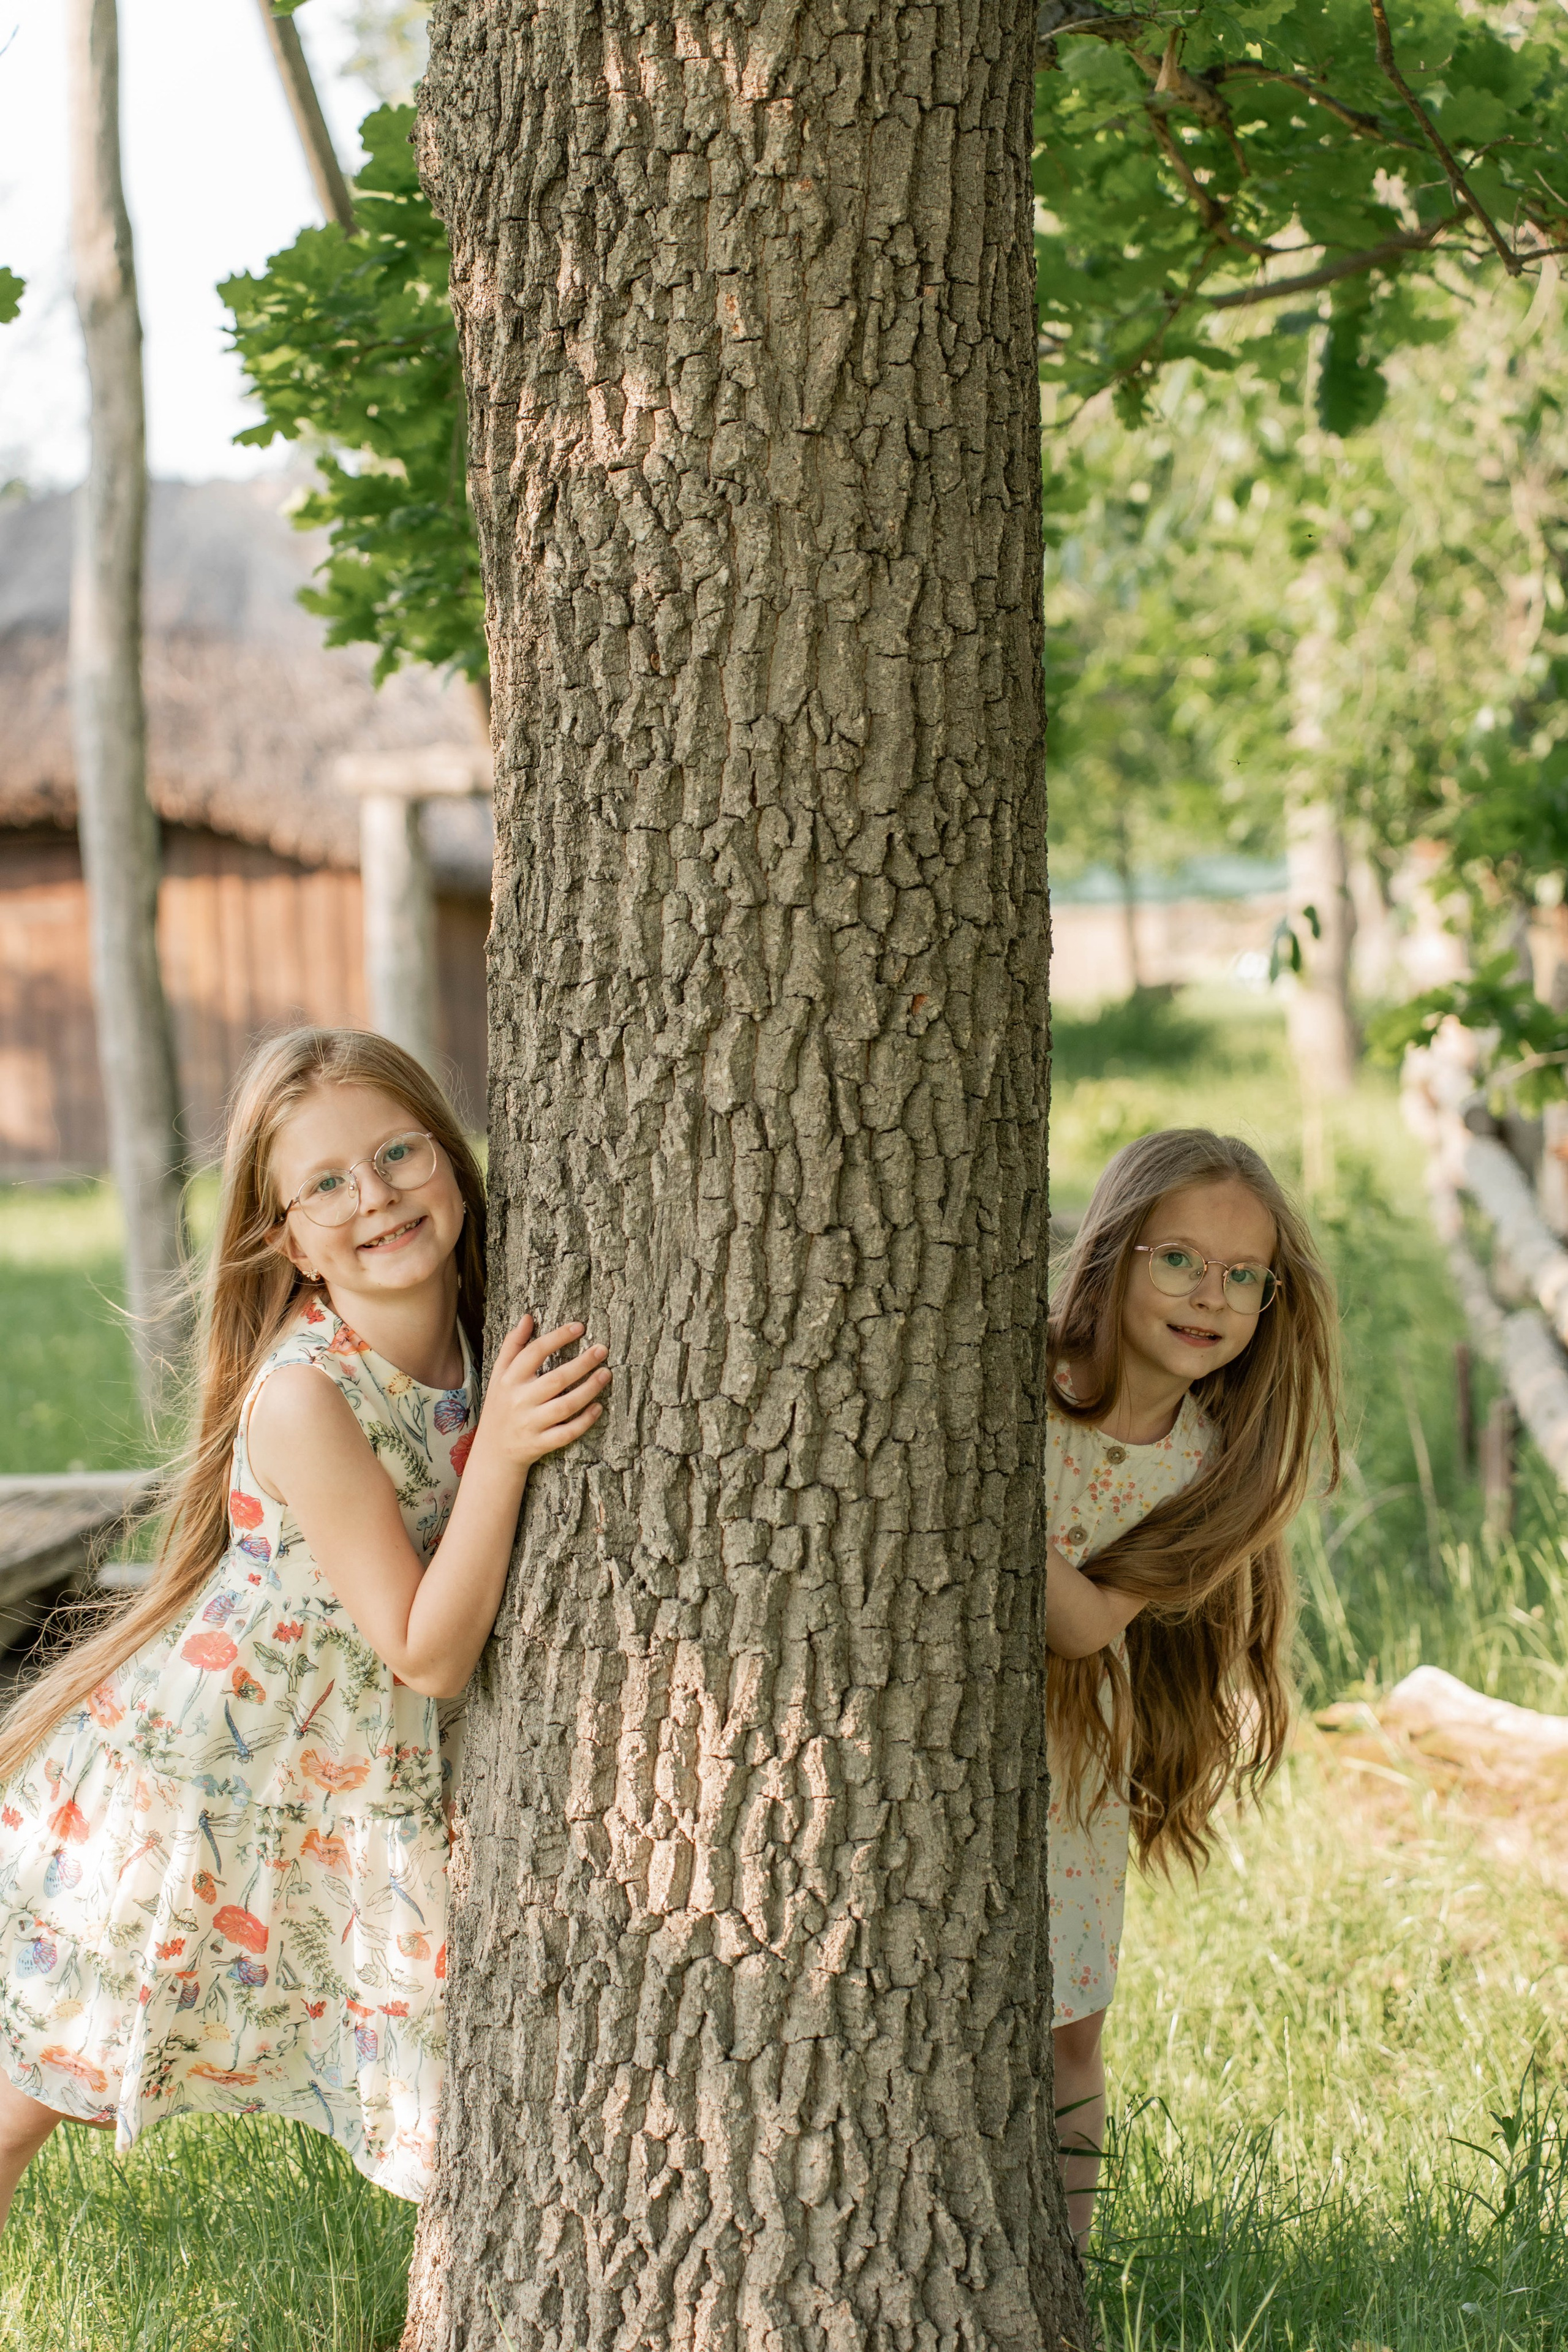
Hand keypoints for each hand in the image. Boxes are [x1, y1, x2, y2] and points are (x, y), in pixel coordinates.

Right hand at [477, 1315, 610, 1471]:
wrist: (493, 1452)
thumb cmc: (500, 1406)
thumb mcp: (499, 1375)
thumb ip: (512, 1346)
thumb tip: (527, 1317)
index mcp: (509, 1380)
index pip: (534, 1352)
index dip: (557, 1337)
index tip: (579, 1327)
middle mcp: (519, 1401)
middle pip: (555, 1379)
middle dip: (581, 1363)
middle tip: (602, 1349)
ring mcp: (530, 1424)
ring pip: (565, 1406)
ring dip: (588, 1389)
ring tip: (606, 1374)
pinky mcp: (540, 1444)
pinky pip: (566, 1433)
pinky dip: (584, 1421)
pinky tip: (598, 1407)